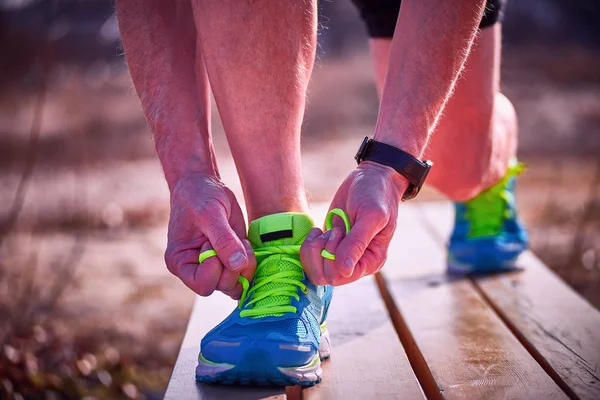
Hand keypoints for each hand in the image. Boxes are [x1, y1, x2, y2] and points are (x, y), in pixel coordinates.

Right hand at [165, 172, 255, 298]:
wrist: (204, 186)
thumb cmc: (199, 197)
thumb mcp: (210, 214)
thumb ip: (223, 239)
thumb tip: (237, 264)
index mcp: (181, 262)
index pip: (203, 285)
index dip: (215, 269)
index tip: (212, 244)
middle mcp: (196, 270)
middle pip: (222, 286)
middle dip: (233, 265)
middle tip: (232, 239)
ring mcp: (215, 268)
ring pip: (236, 285)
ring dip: (245, 265)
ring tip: (240, 241)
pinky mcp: (230, 262)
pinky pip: (244, 276)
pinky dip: (251, 264)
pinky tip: (245, 244)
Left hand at [301, 161, 407, 284]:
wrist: (371, 178)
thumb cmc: (376, 195)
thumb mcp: (370, 216)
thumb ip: (357, 243)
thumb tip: (345, 271)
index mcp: (371, 261)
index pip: (341, 277)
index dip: (332, 259)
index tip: (338, 233)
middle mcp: (355, 262)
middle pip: (325, 277)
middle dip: (322, 252)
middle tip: (333, 230)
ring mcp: (340, 254)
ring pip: (315, 269)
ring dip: (314, 249)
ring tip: (325, 230)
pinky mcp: (328, 245)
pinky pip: (310, 257)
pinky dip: (308, 244)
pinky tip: (317, 229)